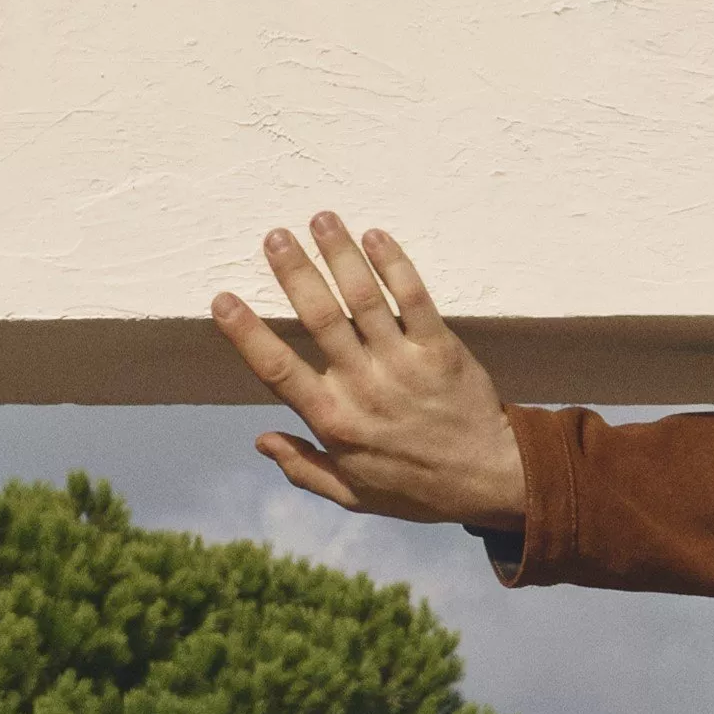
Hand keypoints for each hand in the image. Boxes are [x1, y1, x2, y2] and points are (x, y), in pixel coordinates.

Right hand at [213, 216, 527, 531]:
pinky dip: (395, 265)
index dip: (247, 333)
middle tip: (274, 236)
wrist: (490, 480)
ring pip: (365, 299)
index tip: (222, 298)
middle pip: (319, 319)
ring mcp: (404, 365)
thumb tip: (259, 440)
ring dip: (339, 255)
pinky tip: (375, 236)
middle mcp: (364, 387)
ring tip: (320, 220)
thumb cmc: (418, 488)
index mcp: (334, 420)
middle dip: (294, 273)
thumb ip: (303, 468)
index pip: (277, 370)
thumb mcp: (354, 493)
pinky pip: (416, 299)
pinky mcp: (441, 350)